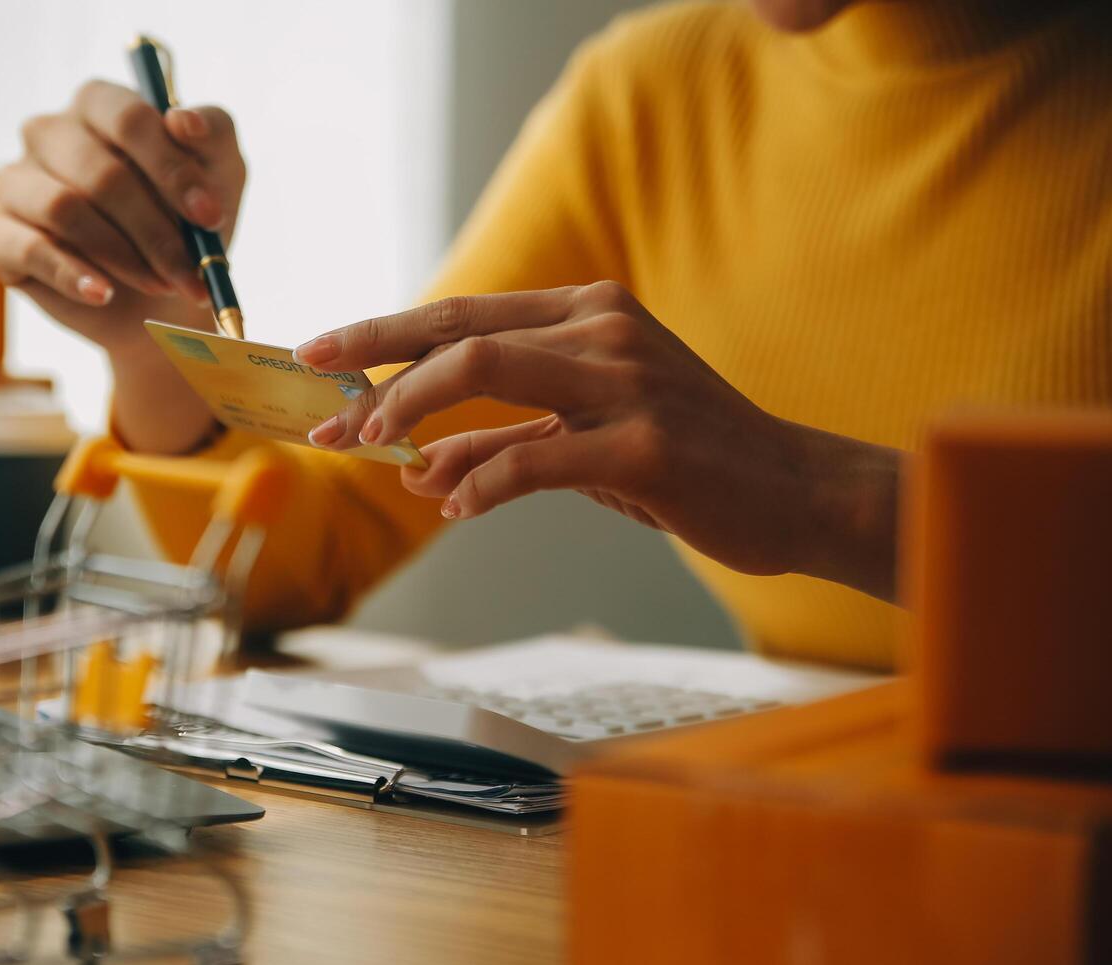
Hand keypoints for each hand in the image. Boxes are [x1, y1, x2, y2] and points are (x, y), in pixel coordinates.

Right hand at [0, 79, 245, 349]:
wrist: (161, 300)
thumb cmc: (187, 225)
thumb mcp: (220, 176)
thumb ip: (213, 135)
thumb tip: (184, 122)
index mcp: (98, 105)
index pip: (127, 118)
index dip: (171, 169)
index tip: (209, 217)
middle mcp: (49, 133)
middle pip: (100, 172)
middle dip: (155, 231)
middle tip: (189, 272)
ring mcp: (15, 180)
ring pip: (64, 208)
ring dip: (122, 256)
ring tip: (159, 285)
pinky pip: (28, 249)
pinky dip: (72, 276)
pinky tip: (104, 294)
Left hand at [296, 282, 900, 600]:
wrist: (791, 490)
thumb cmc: (682, 462)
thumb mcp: (580, 441)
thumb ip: (498, 443)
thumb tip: (410, 468)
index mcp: (586, 310)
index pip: (461, 310)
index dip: (382, 331)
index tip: (319, 352)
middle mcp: (603, 327)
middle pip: (460, 328)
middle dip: (376, 364)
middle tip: (325, 410)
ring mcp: (627, 378)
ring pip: (486, 369)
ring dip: (413, 411)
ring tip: (372, 450)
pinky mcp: (647, 442)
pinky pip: (536, 455)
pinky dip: (479, 481)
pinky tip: (454, 506)